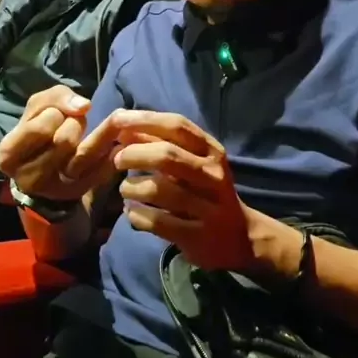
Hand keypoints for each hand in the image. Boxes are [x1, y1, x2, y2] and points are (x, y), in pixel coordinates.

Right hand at [0, 86, 120, 200]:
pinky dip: (111, 154)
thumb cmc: (38, 131)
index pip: (40, 128)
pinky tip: (117, 144)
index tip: (56, 114)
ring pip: (85, 155)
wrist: (43, 165)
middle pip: (64, 141)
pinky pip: (101, 171)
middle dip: (75, 123)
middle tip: (75, 122)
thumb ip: (57, 97)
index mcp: (9, 154)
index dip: (55, 113)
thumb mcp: (38, 107)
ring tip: (113, 122)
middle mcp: (28, 178)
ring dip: (102, 133)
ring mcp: (53, 189)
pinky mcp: (77, 193)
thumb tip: (84, 106)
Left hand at [113, 110, 255, 270]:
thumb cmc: (207, 191)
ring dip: (132, 187)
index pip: (177, 126)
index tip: (118, 120)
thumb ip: (163, 144)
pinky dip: (137, 215)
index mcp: (212, 151)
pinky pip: (157, 222)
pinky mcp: (197, 236)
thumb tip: (127, 128)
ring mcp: (208, 208)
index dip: (144, 120)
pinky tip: (132, 212)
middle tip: (117, 160)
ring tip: (124, 190)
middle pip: (167, 156)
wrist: (240, 236)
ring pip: (159, 190)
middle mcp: (213, 176)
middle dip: (134, 154)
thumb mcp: (194, 162)